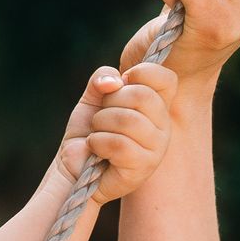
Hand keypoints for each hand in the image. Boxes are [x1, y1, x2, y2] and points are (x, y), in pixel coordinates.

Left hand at [54, 63, 176, 204]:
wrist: (73, 167)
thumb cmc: (88, 131)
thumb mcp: (93, 97)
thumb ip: (103, 77)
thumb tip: (115, 81)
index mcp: (156, 106)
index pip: (166, 79)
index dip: (140, 73)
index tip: (119, 86)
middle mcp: (163, 126)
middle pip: (142, 95)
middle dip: (110, 102)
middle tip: (101, 118)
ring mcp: (157, 148)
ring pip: (128, 119)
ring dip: (100, 124)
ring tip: (97, 134)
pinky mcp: (144, 167)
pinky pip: (119, 144)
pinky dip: (98, 142)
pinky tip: (97, 150)